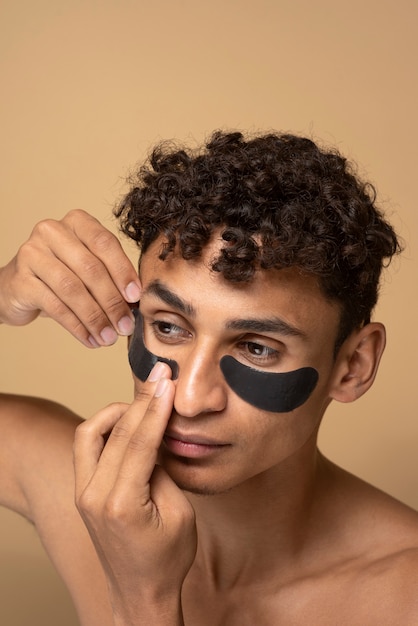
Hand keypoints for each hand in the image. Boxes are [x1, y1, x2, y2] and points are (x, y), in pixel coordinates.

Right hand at [0, 209, 140, 347]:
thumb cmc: (62, 274)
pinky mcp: (20, 280)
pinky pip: (55, 306)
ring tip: (109, 337)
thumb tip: (134, 304)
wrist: (17, 286)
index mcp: (76, 222)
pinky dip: (77, 326)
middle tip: (125, 326)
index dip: (123, 271)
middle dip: (112, 302)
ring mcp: (32, 254)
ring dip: (95, 318)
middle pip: (90, 268)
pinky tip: (90, 339)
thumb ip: (111, 277)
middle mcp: (52, 232)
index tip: (136, 297)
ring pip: (72, 289)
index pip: (104, 243)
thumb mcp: (88, 268)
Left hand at [74, 363, 196, 625]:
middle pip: (116, 431)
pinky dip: (105, 426)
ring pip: (91, 432)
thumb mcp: (180, 512)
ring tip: (145, 399)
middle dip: (142, 400)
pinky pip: (87, 445)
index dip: (156, 407)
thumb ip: (163, 469)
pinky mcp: (82, 490)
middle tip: (160, 376)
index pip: (139, 441)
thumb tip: (156, 431)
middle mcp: (94, 495)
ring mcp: (83, 492)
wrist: (139, 590)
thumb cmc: (167, 557)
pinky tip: (127, 420)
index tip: (168, 381)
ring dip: (117, 410)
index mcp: (122, 504)